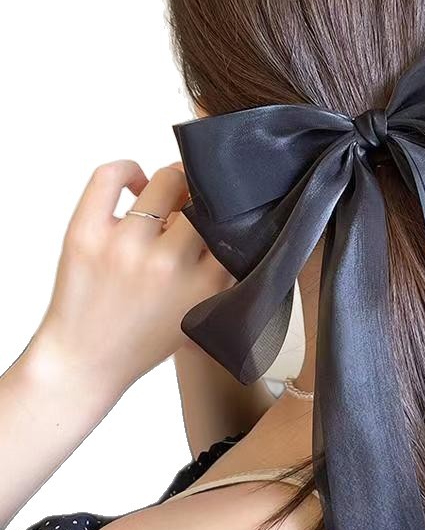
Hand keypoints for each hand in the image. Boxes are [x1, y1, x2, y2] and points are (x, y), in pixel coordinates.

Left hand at [25, 159, 233, 399]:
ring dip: (173, 182)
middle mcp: (168, 263)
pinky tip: (135, 183)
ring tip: (168, 194)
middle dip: (204, 195)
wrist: (86, 360)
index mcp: (205, 284)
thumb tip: (230, 220)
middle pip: (203, 199)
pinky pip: (111, 175)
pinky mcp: (86, 233)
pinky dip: (127, 169)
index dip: (230, 215)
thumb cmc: (144, 339)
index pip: (231, 228)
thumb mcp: (201, 313)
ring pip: (164, 181)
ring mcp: (125, 246)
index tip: (226, 214)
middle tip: (198, 200)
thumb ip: (222, 274)